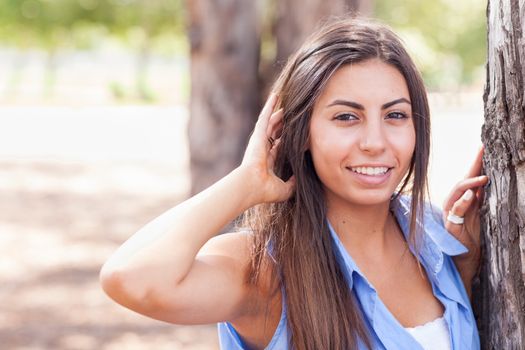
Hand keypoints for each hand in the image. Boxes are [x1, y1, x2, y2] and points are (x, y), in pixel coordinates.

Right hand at [240, 93, 294, 203]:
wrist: (251, 186)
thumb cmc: (265, 190)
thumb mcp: (284, 189)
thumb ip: (292, 184)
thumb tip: (299, 178)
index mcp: (267, 160)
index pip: (277, 146)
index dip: (284, 139)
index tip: (292, 134)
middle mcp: (262, 149)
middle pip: (273, 131)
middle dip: (281, 123)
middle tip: (289, 113)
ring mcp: (259, 140)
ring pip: (270, 121)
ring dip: (276, 111)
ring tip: (283, 99)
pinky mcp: (258, 134)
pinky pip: (265, 116)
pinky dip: (270, 106)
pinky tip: (275, 96)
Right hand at [442, 146, 488, 281]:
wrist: (464, 261)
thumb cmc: (470, 239)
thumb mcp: (478, 216)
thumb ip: (479, 201)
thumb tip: (485, 183)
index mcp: (462, 201)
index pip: (469, 178)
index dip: (476, 163)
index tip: (484, 147)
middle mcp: (454, 204)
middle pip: (462, 180)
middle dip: (473, 166)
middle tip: (483, 152)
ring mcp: (451, 214)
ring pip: (456, 193)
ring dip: (469, 184)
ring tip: (482, 177)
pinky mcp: (451, 226)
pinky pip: (455, 212)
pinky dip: (463, 203)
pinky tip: (471, 196)